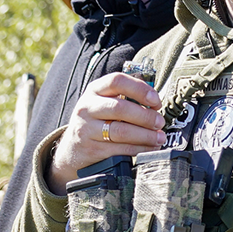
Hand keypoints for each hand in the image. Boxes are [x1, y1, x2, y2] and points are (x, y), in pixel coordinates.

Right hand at [46, 72, 166, 189]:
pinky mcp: (92, 149)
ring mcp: (87, 129)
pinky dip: (139, 149)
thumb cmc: (96, 122)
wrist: (72, 150)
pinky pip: (120, 149)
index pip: (117, 81)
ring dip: (145, 135)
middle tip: (159, 122)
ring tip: (159, 137)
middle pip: (120, 108)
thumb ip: (125, 99)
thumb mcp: (103, 104)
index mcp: (94, 90)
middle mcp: (87, 107)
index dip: (140, 89)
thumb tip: (154, 104)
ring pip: (121, 131)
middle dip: (145, 116)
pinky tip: (150, 148)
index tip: (155, 101)